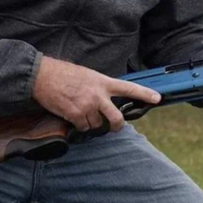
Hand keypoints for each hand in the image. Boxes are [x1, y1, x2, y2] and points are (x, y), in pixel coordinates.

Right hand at [33, 56, 160, 132]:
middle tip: (114, 126)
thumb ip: (100, 87)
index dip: (144, 94)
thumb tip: (105, 100)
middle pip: (117, 118)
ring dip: (91, 123)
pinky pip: (83, 128)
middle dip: (117, 126)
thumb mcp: (88, 75)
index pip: (128, 88)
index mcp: (103, 82)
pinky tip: (72, 116)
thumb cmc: (65, 74)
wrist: (44, 76)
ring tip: (81, 112)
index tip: (157, 98)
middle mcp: (98, 95)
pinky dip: (79, 125)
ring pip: (97, 125)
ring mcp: (87, 106)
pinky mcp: (75, 115)